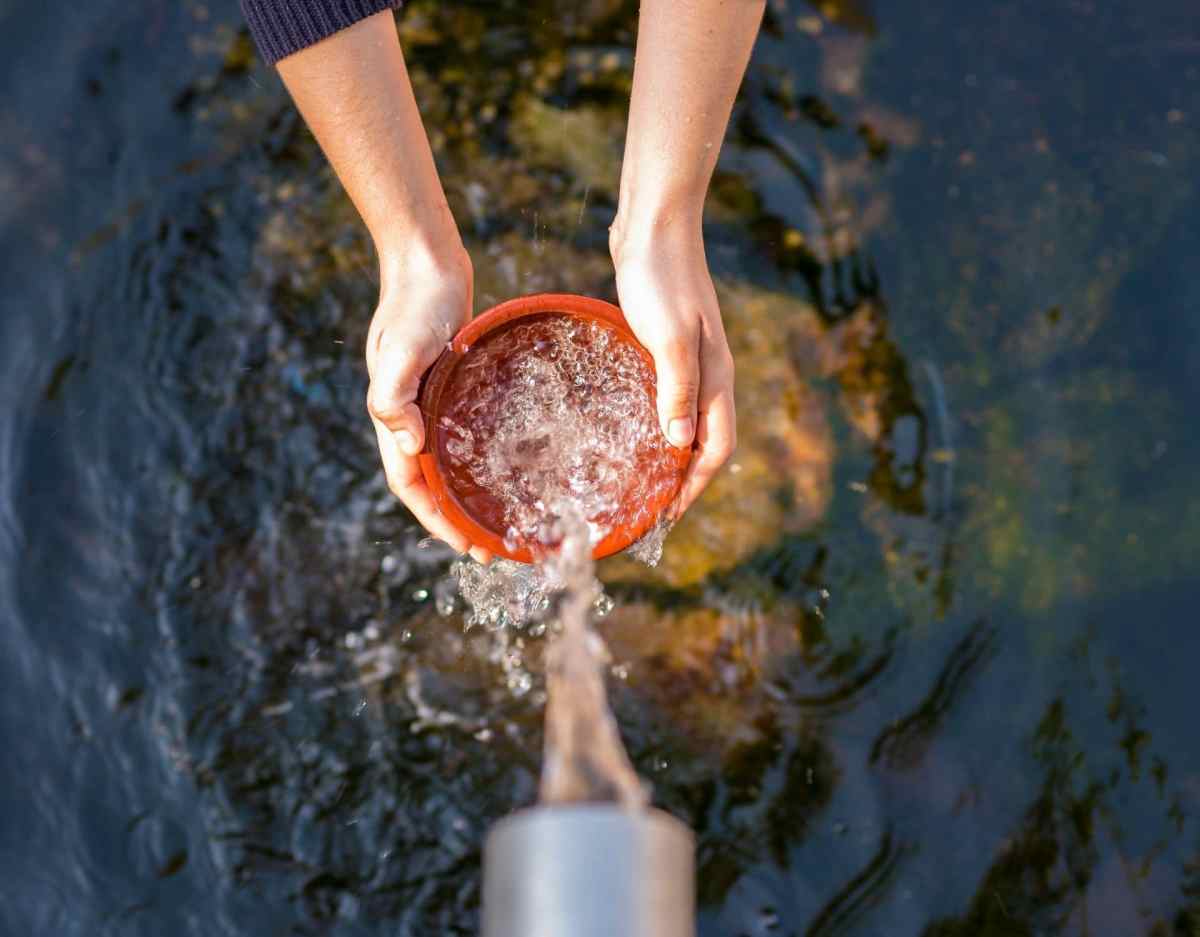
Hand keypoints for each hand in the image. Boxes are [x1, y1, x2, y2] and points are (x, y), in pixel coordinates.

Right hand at [366, 248, 493, 563]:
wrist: (426, 262)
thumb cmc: (414, 304)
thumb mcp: (401, 349)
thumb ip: (394, 396)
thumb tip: (408, 445)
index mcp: (394, 417)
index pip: (411, 485)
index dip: (436, 520)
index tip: (466, 546)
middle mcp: (411, 417)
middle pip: (431, 483)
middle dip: (456, 520)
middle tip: (493, 548)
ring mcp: (431, 403)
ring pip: (448, 462)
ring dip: (468, 494)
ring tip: (500, 519)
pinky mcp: (452, 387)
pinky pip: (464, 434)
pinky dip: (479, 458)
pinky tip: (507, 466)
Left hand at [611, 223, 736, 515]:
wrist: (654, 225)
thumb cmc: (660, 278)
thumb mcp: (668, 336)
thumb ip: (677, 389)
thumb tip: (679, 445)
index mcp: (715, 377)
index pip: (715, 448)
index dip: (694, 486)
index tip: (668, 516)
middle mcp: (708, 374)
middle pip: (704, 442)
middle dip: (684, 480)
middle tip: (650, 509)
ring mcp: (689, 360)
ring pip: (686, 421)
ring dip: (669, 454)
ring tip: (640, 481)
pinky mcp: (666, 345)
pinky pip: (667, 398)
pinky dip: (655, 423)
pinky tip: (628, 428)